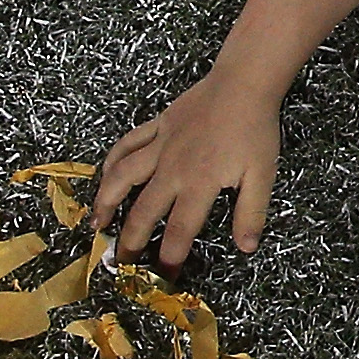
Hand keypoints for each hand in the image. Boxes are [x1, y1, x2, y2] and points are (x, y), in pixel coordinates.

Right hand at [97, 70, 282, 265]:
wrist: (243, 84)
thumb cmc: (254, 130)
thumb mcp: (262, 175)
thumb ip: (250, 213)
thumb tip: (246, 247)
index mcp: (199, 183)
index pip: (180, 230)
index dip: (170, 256)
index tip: (164, 275)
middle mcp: (172, 168)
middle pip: (144, 211)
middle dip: (129, 240)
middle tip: (121, 262)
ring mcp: (160, 146)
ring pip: (122, 177)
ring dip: (106, 201)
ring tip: (96, 223)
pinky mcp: (157, 126)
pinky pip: (127, 144)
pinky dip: (112, 160)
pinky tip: (103, 174)